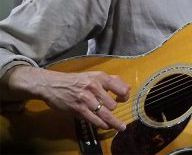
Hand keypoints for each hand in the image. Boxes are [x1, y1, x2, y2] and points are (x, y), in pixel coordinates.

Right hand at [5, 66, 129, 130]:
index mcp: (100, 77)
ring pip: (105, 114)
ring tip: (120, 127)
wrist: (53, 84)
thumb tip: (128, 88)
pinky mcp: (78, 109)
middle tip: (114, 111)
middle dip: (115, 110)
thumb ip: (111, 81)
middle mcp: (94, 87)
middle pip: (113, 104)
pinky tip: (106, 126)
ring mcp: (86, 99)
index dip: (125, 96)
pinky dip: (102, 125)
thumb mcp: (93, 75)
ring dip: (113, 122)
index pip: (120, 88)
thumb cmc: (76, 80)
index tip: (123, 99)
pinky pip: (94, 119)